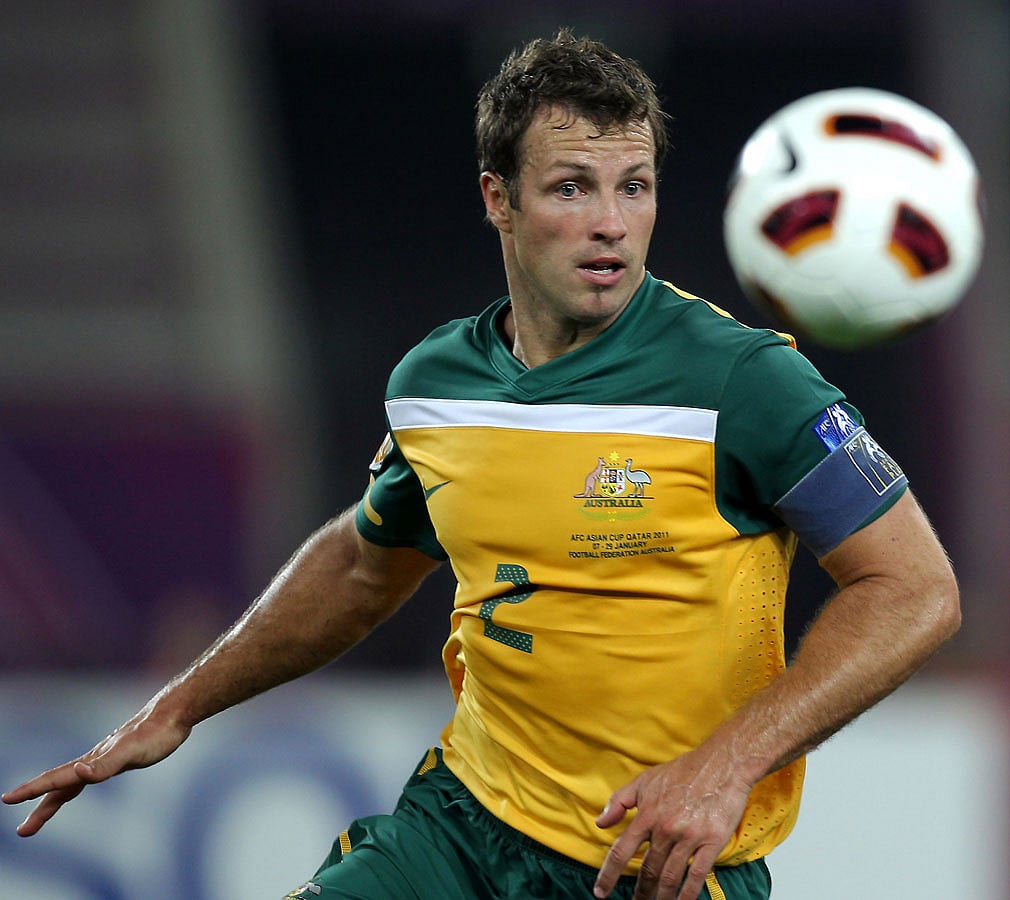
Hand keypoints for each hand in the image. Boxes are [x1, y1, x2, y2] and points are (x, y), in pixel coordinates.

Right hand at [2, 702, 190, 835]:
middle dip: (39, 807)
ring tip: (39, 816)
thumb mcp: (131, 752)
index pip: (57, 779)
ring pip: (73, 782)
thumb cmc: (155, 733)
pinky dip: (79, 782)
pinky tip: (82, 781)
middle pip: (60, 786)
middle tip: (23, 831)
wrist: (174, 714)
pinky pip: (91, 775)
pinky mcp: (121, 757)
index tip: (7, 798)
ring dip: (54, 799)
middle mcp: (95, 759)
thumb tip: (78, 772)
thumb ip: (105, 764)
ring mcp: (106, 758)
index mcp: (93, 760)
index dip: (32, 790)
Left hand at [593, 748, 752, 899]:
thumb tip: (601, 822)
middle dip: (640, 892)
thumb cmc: (683, 772)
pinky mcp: (711, 842)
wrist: (721, 764)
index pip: (621, 850)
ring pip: (669, 877)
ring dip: (660, 898)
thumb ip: (619, 801)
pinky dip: (687, 895)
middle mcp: (665, 828)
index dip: (608, 874)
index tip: (601, 892)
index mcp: (647, 814)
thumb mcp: (644, 780)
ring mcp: (688, 837)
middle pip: (647, 870)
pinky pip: (696, 876)